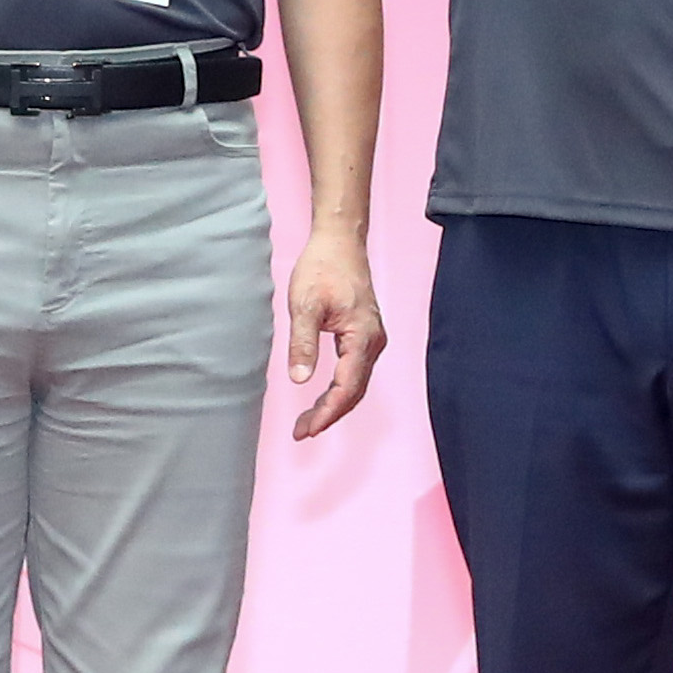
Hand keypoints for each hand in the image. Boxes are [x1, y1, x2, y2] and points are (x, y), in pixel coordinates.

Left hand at [282, 226, 387, 436]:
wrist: (340, 241)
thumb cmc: (323, 267)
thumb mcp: (304, 306)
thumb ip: (302, 344)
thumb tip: (299, 379)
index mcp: (362, 337)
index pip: (346, 388)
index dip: (327, 413)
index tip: (306, 430)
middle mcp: (374, 341)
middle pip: (355, 391)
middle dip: (329, 415)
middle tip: (302, 431)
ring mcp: (372, 339)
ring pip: (356, 383)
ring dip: (334, 404)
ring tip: (308, 421)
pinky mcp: (365, 335)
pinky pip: (356, 371)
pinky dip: (340, 389)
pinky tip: (323, 396)